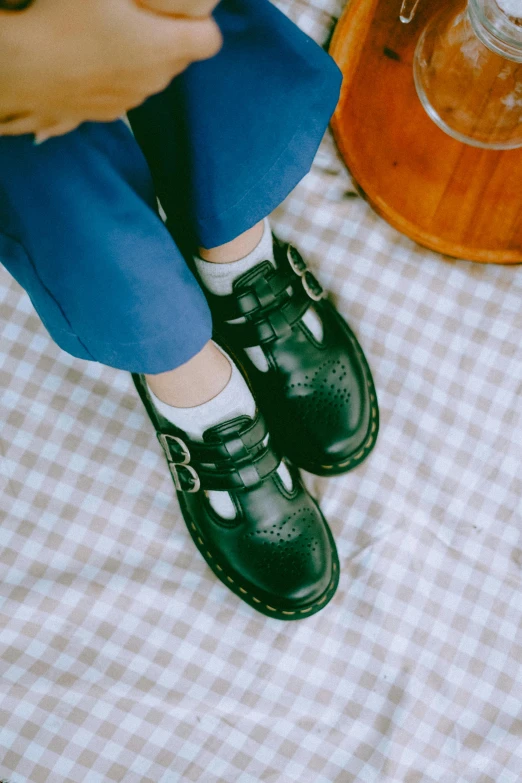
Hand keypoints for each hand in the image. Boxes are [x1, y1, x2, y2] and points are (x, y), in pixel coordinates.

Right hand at [0, 0, 221, 140]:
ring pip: (154, 74)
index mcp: (165, 48)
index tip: (177, 11)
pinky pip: (129, 89)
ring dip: (143, 56)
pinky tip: (95, 59)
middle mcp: (156, 81)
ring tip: (110, 35)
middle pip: (181, 57)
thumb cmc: (64, 19)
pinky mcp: (111, 113)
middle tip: (137, 16)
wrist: (24, 68)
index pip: (210, 40)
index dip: (199, 21)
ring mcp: (134, 100)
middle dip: (168, 36)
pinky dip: (121, 75)